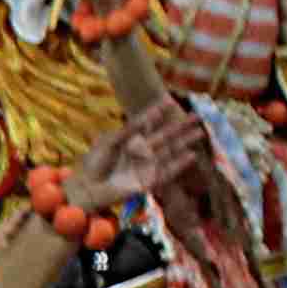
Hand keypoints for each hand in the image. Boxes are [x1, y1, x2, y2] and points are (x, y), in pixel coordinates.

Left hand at [72, 98, 209, 212]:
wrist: (87, 188)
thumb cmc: (94, 164)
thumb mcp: (110, 142)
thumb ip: (128, 130)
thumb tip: (145, 117)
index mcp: (130, 140)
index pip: (147, 123)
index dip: (157, 113)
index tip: (169, 100)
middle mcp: (141, 151)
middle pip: (165, 136)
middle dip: (180, 127)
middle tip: (196, 116)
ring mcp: (146, 165)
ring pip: (170, 151)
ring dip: (184, 142)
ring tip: (199, 132)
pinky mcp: (149, 181)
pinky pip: (167, 171)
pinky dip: (179, 164)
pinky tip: (191, 155)